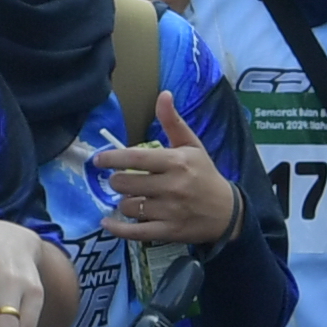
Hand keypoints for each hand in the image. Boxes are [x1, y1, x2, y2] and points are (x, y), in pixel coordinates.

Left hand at [86, 91, 243, 247]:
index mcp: (176, 162)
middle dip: (115, 181)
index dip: (112, 158)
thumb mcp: (192, 146)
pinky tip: (108, 222)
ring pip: (129, 206)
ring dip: (123, 202)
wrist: (228, 212)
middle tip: (119, 180)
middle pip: (126, 183)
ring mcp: (170, 211)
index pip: (136, 159)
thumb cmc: (205, 175)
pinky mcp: (168, 231)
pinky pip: (135, 232)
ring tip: (130, 197)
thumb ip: (173, 122)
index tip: (98, 160)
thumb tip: (163, 94)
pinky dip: (117, 228)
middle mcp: (172, 186)